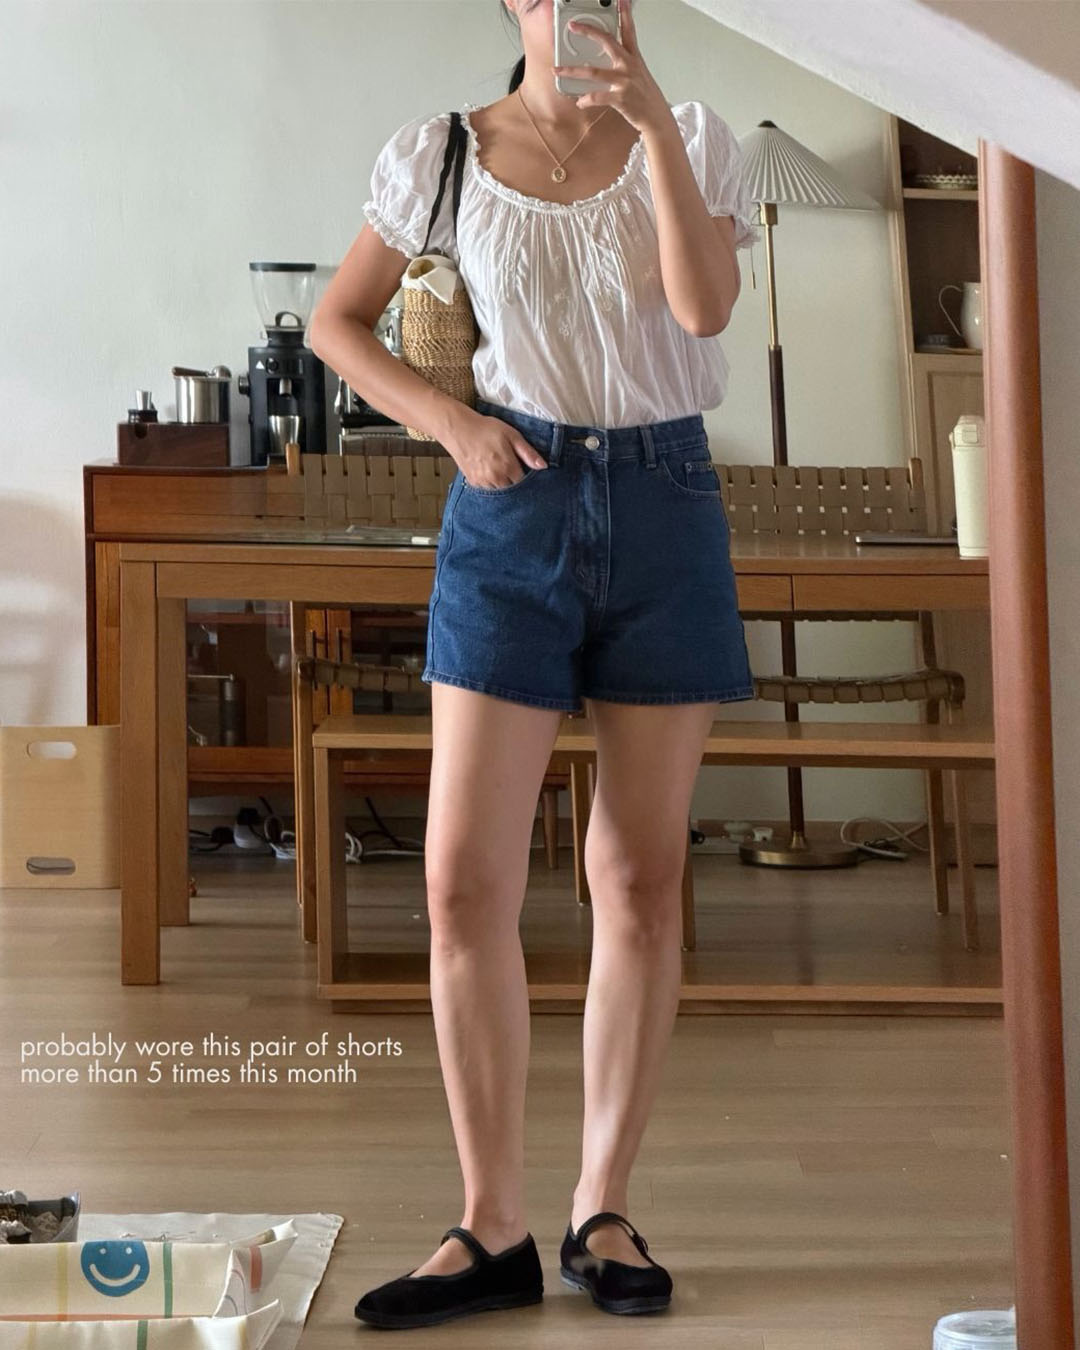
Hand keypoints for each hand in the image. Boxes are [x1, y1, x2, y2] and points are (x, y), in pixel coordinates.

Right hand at [448, 412, 547, 489]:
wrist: (459, 429)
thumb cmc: (486, 429)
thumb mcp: (512, 435)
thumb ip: (528, 453)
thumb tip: (543, 466)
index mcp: (508, 467)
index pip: (524, 482)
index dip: (526, 476)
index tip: (525, 469)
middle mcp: (496, 478)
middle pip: (513, 489)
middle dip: (515, 481)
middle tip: (512, 467)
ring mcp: (483, 482)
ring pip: (500, 491)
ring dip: (504, 484)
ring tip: (500, 469)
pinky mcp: (474, 482)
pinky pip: (488, 489)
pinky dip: (492, 484)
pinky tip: (491, 471)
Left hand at [553, 0, 671, 135]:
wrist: (656, 118)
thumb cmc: (646, 97)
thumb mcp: (639, 74)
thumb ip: (625, 63)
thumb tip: (609, 59)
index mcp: (634, 58)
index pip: (628, 30)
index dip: (624, 14)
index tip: (619, 0)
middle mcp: (629, 66)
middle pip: (607, 42)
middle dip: (588, 32)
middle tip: (573, 26)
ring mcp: (624, 81)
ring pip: (594, 72)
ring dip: (572, 71)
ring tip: (558, 70)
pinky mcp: (620, 98)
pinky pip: (597, 97)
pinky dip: (586, 100)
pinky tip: (579, 102)